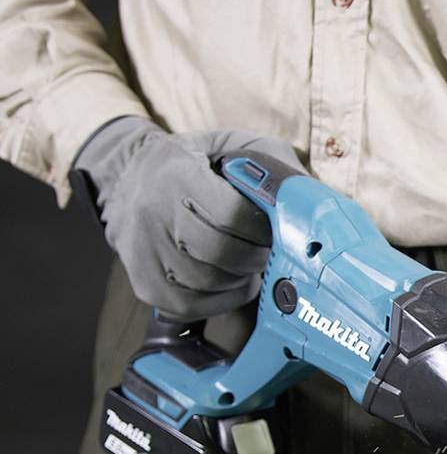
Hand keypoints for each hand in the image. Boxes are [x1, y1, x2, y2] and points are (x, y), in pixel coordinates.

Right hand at [72, 116, 305, 319]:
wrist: (130, 178)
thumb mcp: (235, 147)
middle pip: (223, 254)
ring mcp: (144, 254)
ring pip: (211, 284)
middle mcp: (151, 214)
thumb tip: (309, 207)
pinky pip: (197, 307)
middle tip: (262, 248)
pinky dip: (223, 297)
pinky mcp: (146, 287)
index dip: (263, 228)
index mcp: (176, 174)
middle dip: (255, 255)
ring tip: (243, 259)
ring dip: (240, 277)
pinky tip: (227, 277)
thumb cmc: (200, 165)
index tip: (271, 227)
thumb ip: (275, 168)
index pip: (233, 215)